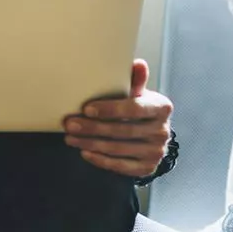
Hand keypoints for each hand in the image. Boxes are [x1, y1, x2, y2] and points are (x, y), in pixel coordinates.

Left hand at [65, 59, 173, 176]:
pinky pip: (120, 166)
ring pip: (118, 149)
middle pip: (123, 130)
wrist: (151, 136)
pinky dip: (100, 160)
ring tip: (70, 137)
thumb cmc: (139, 110)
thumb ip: (136, 81)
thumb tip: (138, 64)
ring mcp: (156, 151)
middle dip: (93, 128)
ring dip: (91, 143)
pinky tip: (85, 152)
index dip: (110, 109)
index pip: (135, 108)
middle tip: (70, 124)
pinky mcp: (147, 168)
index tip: (87, 108)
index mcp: (162, 108)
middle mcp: (163, 131)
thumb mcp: (138, 94)